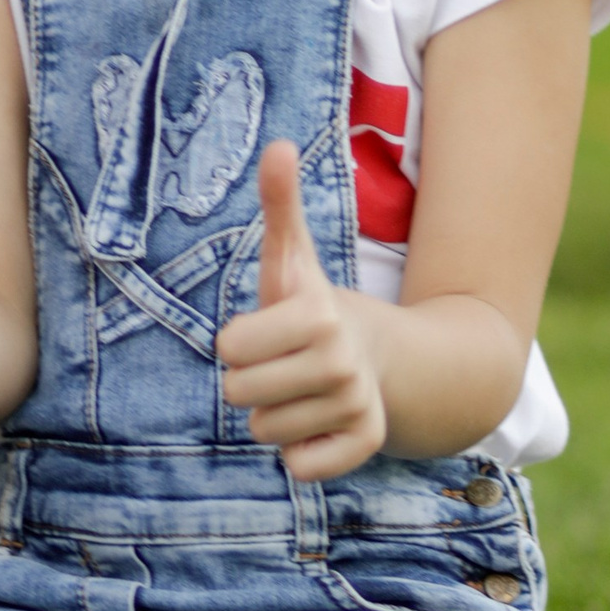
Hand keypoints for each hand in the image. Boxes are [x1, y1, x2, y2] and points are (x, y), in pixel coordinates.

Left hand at [217, 144, 386, 478]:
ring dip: (273, 415)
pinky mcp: (366, 443)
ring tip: (300, 390)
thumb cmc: (312, 307)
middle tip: (281, 364)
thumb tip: (276, 144)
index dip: (237, 341)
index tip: (264, 331)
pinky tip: (316, 423)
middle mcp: (341, 362)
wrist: (380, 354)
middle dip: (250, 381)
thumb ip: (279, 204)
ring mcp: (357, 404)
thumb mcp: (292, 258)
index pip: (229, 348)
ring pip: (265, 431)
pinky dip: (300, 452)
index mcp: (316, 314)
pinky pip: (301, 467)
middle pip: (240, 393)